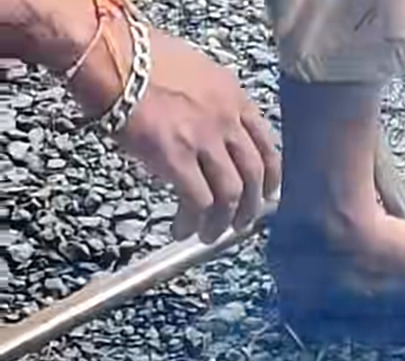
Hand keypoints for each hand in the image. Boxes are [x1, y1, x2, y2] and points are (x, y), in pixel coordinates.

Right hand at [68, 19, 279, 242]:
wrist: (108, 55)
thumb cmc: (137, 58)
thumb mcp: (193, 71)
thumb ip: (210, 103)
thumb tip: (208, 133)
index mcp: (234, 97)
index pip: (266, 145)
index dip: (270, 176)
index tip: (266, 193)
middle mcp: (226, 120)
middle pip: (254, 174)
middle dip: (251, 206)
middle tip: (241, 223)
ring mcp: (204, 139)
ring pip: (230, 194)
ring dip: (222, 221)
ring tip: (210, 234)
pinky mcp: (176, 156)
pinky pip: (197, 200)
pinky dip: (193, 221)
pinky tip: (183, 228)